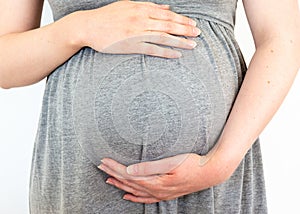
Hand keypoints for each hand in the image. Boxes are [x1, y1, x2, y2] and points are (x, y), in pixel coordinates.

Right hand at [77, 0, 200, 57]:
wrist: (88, 26)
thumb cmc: (108, 16)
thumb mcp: (128, 5)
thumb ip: (149, 6)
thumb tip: (167, 8)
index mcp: (141, 9)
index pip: (167, 14)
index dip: (182, 19)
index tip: (193, 23)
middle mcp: (141, 20)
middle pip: (169, 25)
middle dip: (186, 29)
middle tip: (198, 33)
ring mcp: (137, 33)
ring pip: (164, 37)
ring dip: (180, 41)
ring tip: (193, 45)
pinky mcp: (131, 46)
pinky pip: (153, 49)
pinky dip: (166, 52)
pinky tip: (177, 54)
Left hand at [98, 153, 227, 203]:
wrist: (210, 172)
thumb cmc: (191, 164)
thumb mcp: (171, 163)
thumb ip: (149, 167)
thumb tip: (130, 170)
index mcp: (155, 182)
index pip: (128, 175)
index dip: (114, 167)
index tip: (103, 160)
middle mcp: (156, 191)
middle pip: (129, 183)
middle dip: (113, 174)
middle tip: (101, 166)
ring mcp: (161, 194)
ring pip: (135, 191)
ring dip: (120, 185)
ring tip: (108, 180)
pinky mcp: (166, 194)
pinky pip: (145, 199)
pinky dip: (134, 197)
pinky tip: (127, 196)